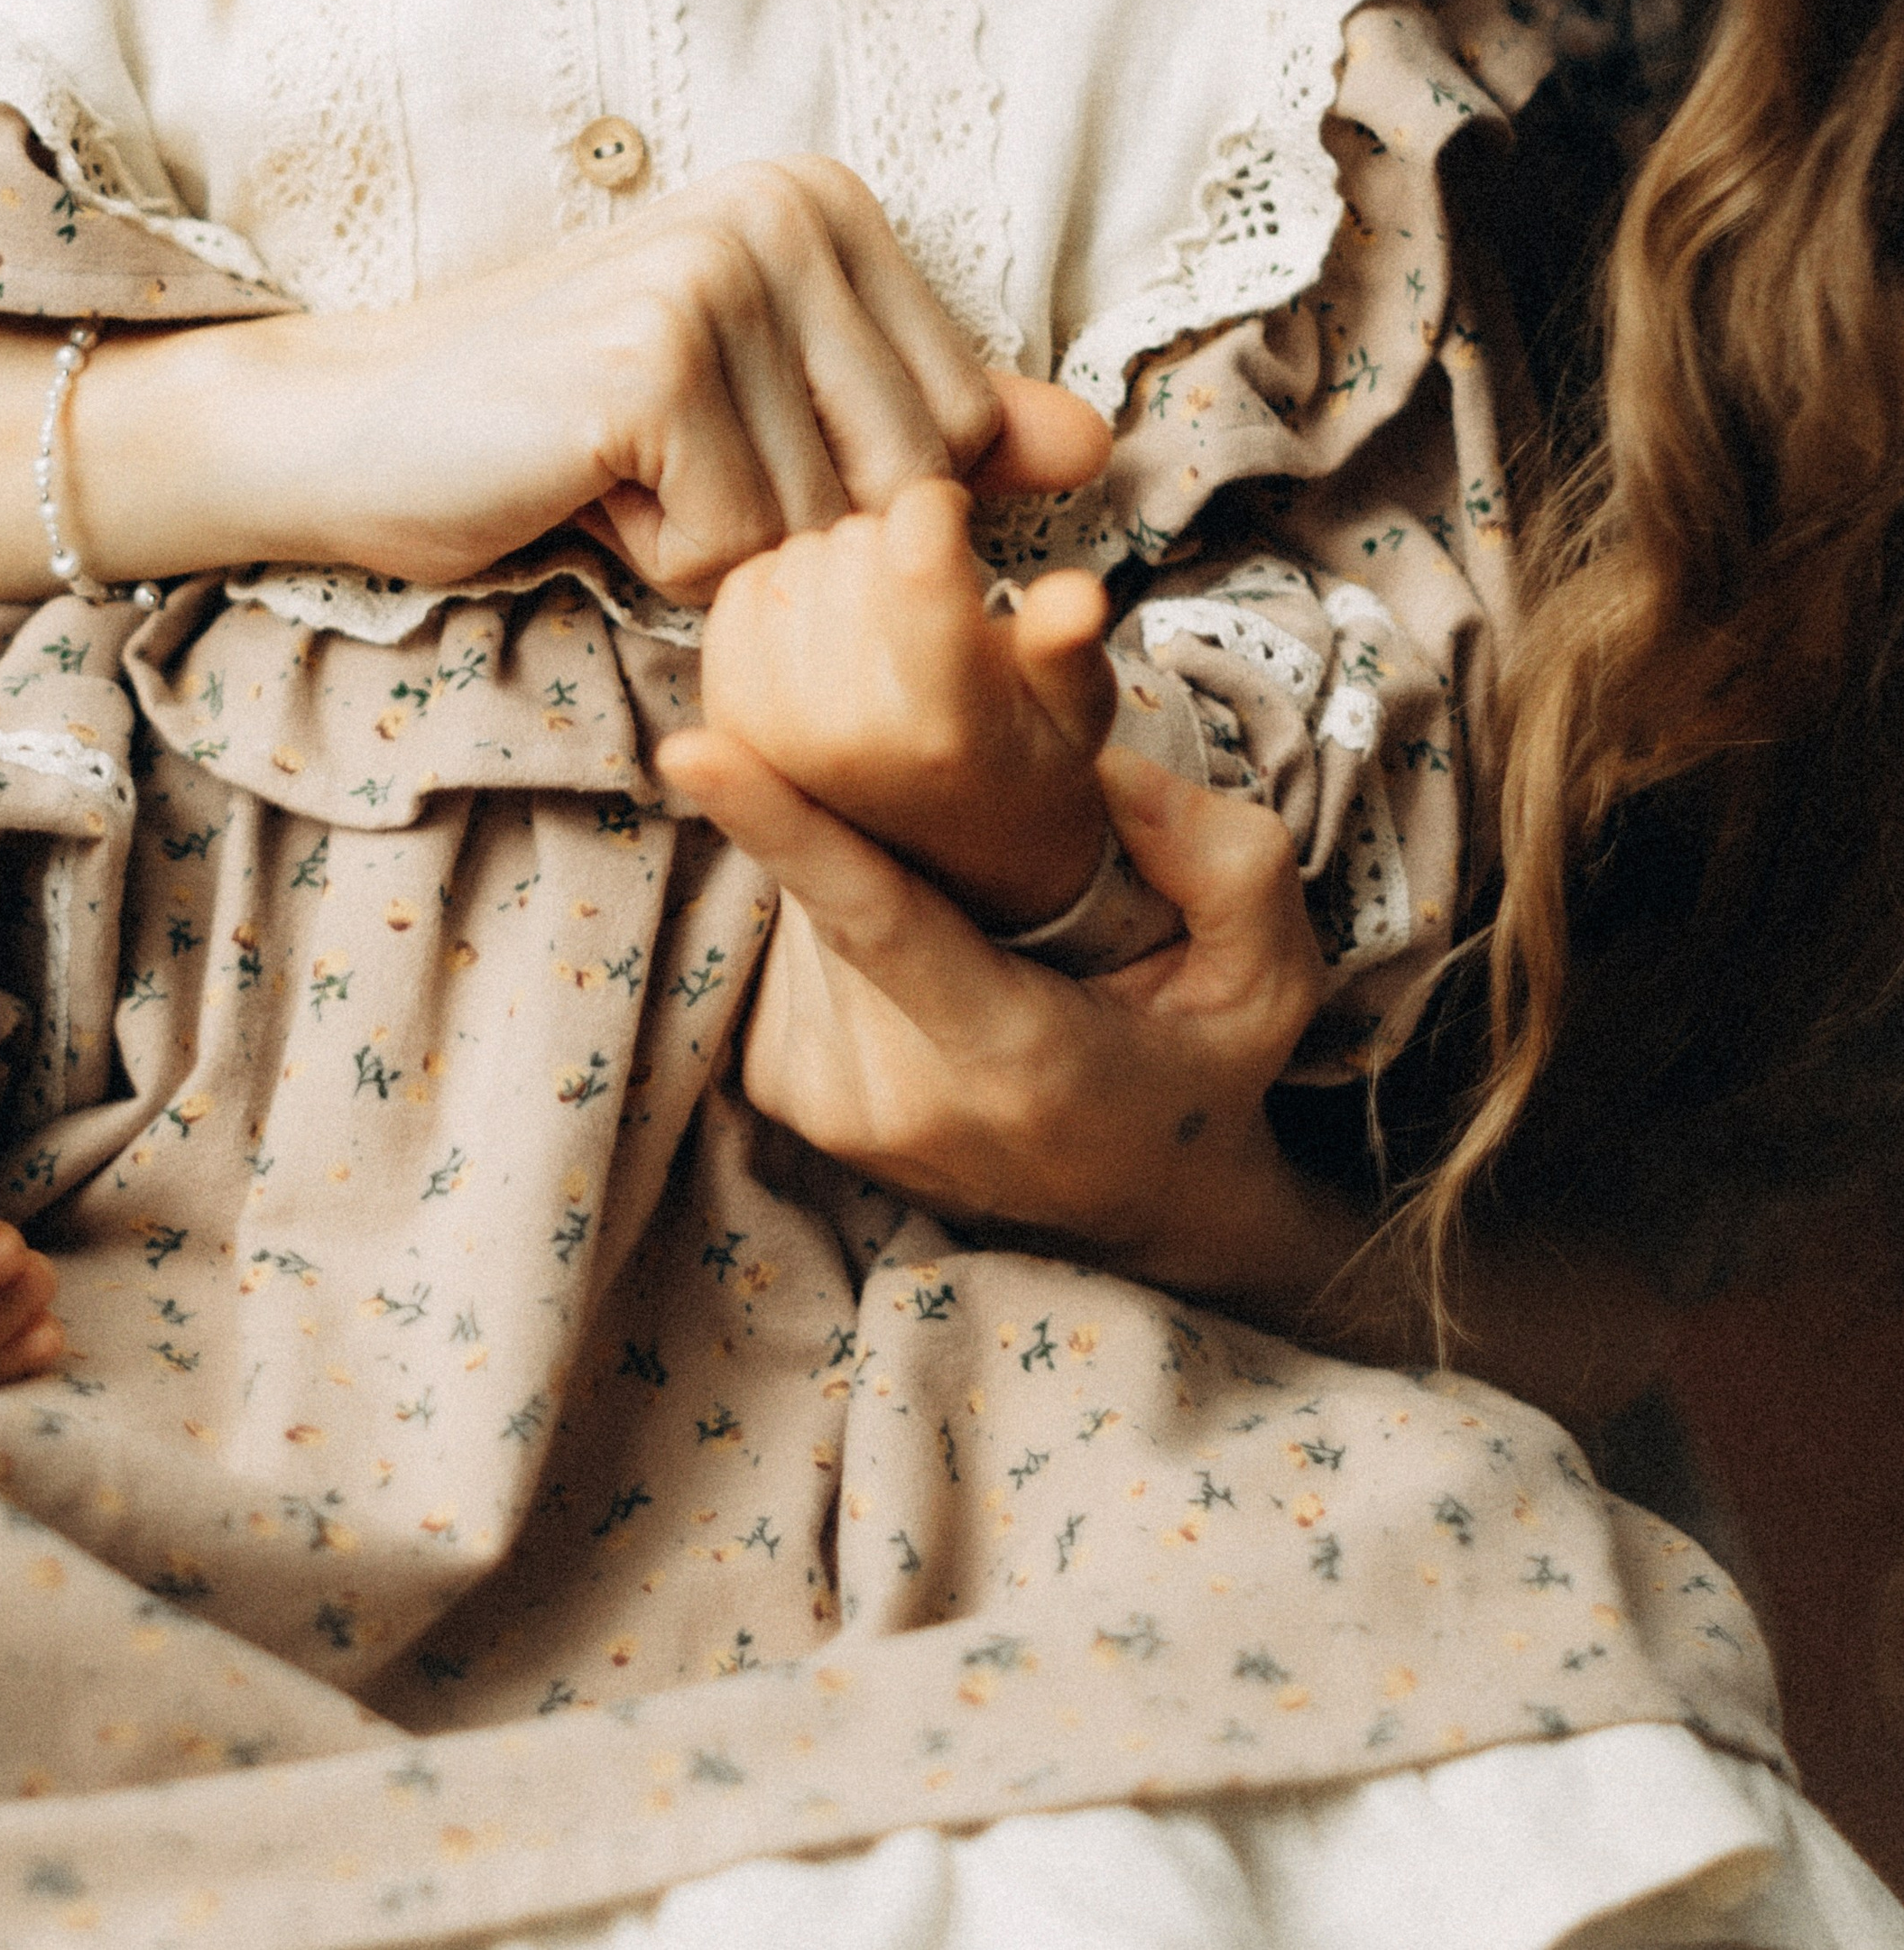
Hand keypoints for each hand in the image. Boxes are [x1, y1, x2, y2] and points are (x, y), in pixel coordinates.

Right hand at [92, 156, 1108, 607]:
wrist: (362, 429)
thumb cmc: (569, 431)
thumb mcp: (771, 421)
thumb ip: (932, 431)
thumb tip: (1096, 446)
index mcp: (829, 202)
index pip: (961, 431)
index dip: (850, 498)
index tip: (730, 447)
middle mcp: (789, 210)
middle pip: (907, 484)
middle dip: (790, 532)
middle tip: (666, 470)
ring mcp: (721, 273)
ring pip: (819, 532)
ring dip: (717, 551)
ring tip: (622, 476)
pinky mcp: (655, 359)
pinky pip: (731, 552)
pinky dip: (654, 561)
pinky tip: (580, 486)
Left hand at [655, 724, 1327, 1288]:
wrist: (1141, 1214)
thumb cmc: (1202, 1074)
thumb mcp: (1267, 977)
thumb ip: (1223, 861)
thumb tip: (1101, 770)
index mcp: (1007, 1059)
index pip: (874, 920)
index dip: (781, 826)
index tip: (692, 746)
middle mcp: (893, 1093)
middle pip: (840, 881)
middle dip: (880, 807)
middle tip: (976, 809)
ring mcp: (824, 1103)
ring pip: (809, 905)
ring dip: (871, 859)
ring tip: (976, 908)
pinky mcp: (783, 1092)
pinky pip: (797, 942)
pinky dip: (845, 908)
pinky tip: (930, 938)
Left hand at [698, 478, 1117, 927]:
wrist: (945, 849)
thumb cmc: (1017, 754)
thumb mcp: (1073, 709)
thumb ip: (1066, 648)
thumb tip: (1077, 595)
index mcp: (945, 727)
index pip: (916, 552)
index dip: (936, 507)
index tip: (951, 521)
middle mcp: (851, 736)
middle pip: (856, 542)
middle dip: (892, 542)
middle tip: (922, 593)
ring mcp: (776, 731)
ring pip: (797, 557)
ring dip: (835, 564)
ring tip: (879, 614)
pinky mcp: (725, 716)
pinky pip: (739, 589)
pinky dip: (778, 584)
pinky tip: (823, 621)